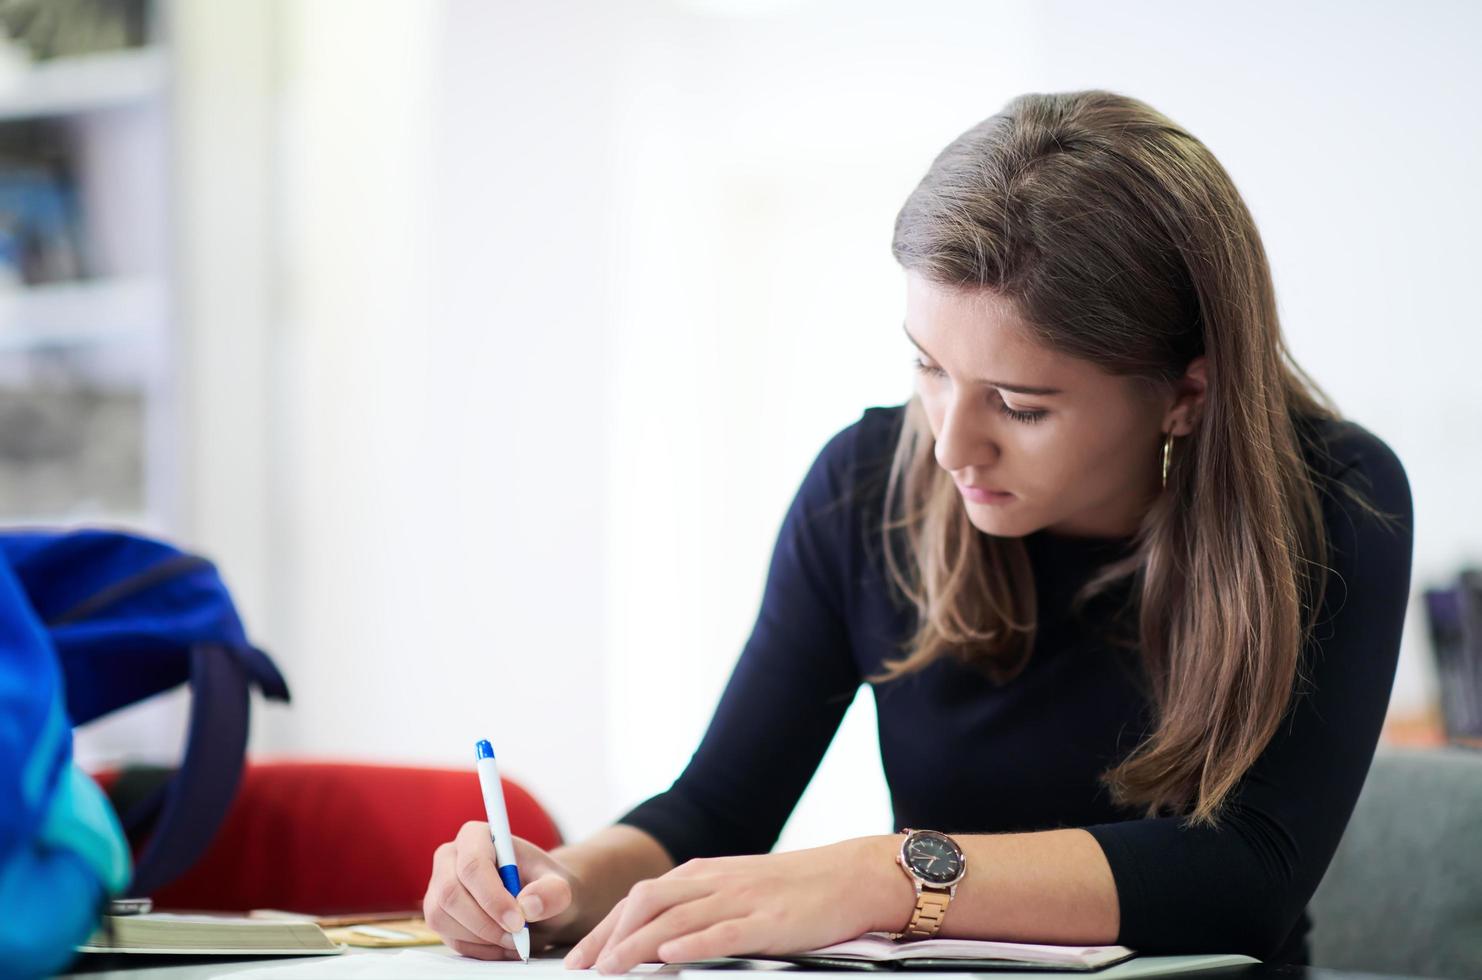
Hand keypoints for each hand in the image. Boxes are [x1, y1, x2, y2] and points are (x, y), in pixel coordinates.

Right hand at [424, 821, 581, 959]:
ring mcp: (438, 887)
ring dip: (482, 938)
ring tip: (515, 940)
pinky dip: (478, 949)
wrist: (538, 903)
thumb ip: (552, 892)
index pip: (472, 865)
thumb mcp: (560, 886)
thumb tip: (528, 905)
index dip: (492, 897)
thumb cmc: (545, 887)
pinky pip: (448, 938)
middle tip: (518, 937)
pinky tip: (502, 945)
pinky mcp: (438, 915)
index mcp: (476, 835)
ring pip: (443, 918)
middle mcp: (450, 857)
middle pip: (451, 894)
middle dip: (485, 923)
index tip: (519, 921)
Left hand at [563, 837, 896, 974]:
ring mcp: (742, 898)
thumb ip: (700, 906)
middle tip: (582, 969)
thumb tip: (658, 937)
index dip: (606, 926)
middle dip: (608, 936)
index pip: (641, 897)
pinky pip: (724, 930)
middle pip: (646, 902)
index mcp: (705, 874)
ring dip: (637, 943)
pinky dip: (694, 942)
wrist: (851, 876)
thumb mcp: (738, 890)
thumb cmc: (796, 890)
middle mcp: (716, 881)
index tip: (579, 957)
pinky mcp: (769, 919)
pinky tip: (671, 955)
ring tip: (610, 968)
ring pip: (676, 916)